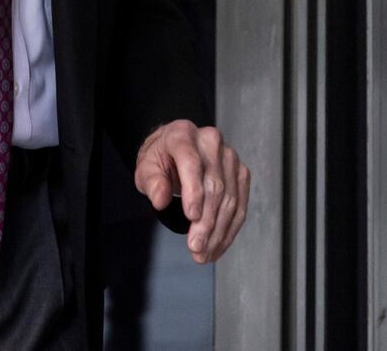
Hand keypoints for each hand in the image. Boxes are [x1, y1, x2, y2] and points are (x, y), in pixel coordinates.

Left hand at [134, 120, 250, 264]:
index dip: (194, 191)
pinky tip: (218, 244)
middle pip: (214, 185)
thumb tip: (160, 199)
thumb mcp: (146, 167)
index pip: (191, 162)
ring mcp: (229, 156)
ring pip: (230, 199)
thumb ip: (152, 181)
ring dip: (219, 231)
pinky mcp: (240, 172)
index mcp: (182, 134)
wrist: (176, 149)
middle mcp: (210, 141)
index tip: (191, 217)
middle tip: (196, 246)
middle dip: (206, 222)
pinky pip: (240, 204)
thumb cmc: (161, 158)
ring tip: (205, 252)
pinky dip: (230, 229)